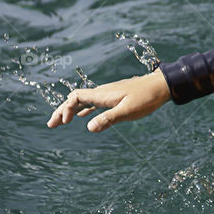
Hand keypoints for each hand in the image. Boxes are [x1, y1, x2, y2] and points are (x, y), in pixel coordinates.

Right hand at [47, 68, 171, 131]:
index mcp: (102, 94)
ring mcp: (108, 94)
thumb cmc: (147, 98)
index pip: (75, 98)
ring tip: (61, 122)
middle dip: (62, 111)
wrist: (161, 85)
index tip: (64, 123)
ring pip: (83, 101)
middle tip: (51, 125)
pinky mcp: (115, 97)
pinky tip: (82, 116)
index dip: (66, 109)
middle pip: (75, 99)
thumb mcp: (128, 111)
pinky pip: (94, 103)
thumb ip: (109, 119)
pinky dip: (84, 109)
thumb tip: (89, 128)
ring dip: (71, 111)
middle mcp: (102, 92)